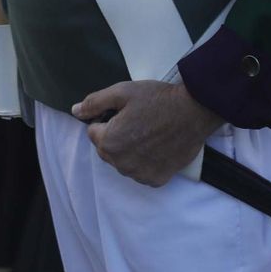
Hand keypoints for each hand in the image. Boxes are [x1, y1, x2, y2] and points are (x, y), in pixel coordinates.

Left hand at [73, 81, 222, 186]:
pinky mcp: (157, 179)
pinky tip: (158, 146)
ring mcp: (140, 174)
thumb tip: (75, 111)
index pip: (93, 133)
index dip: (107, 120)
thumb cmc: (158, 99)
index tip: (124, 113)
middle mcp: (121, 163)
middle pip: (107, 150)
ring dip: (129, 151)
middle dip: (116, 137)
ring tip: (149, 132)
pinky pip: (141, 172)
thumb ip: (94, 103)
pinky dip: (145, 162)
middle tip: (138, 121)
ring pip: (123, 162)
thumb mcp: (122, 92)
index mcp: (109, 142)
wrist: (195, 111)